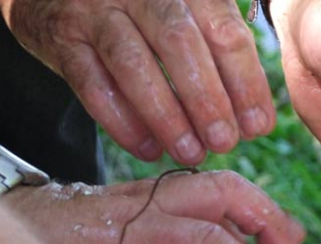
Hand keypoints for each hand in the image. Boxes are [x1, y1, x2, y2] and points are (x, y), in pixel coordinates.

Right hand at [0, 0, 274, 163]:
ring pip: (133, 64)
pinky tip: (148, 150)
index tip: (258, 127)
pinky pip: (92, 84)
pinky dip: (122, 122)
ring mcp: (96, 10)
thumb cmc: (138, 12)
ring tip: (190, 153)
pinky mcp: (62, 38)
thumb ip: (218, 52)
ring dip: (166, 116)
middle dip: (206, 99)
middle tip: (224, 143)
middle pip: (180, 43)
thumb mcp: (184, 12)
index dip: (245, 83)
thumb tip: (255, 120)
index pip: (224, 30)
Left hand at [8, 170, 304, 243]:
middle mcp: (131, 205)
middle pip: (217, 190)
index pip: (203, 239)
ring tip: (283, 241)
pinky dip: (228, 211)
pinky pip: (193, 194)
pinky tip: (242, 234)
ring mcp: (133, 198)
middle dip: (265, 218)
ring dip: (254, 209)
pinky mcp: (132, 202)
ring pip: (209, 184)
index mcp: (118, 233)